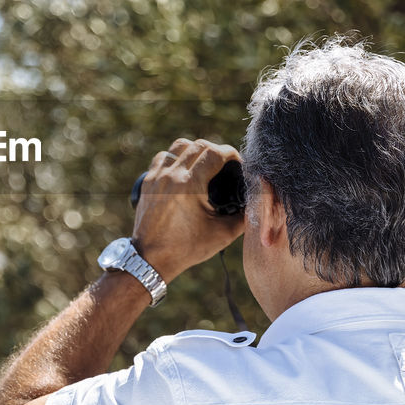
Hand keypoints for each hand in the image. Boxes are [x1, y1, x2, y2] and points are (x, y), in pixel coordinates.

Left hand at [131, 138, 245, 282]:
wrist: (151, 258)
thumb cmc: (187, 248)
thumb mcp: (222, 234)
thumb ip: (243, 217)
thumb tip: (256, 202)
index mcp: (190, 185)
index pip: (215, 153)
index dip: (231, 153)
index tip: (237, 162)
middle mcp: (172, 175)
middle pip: (198, 145)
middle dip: (216, 150)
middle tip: (224, 163)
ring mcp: (157, 176)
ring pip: (179, 146)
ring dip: (195, 149)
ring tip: (204, 164)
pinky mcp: (147, 181)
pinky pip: (163, 157)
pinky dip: (176, 157)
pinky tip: (183, 169)